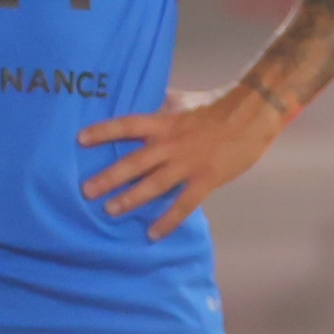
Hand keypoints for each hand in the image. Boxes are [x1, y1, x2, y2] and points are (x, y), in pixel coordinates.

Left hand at [75, 79, 287, 236]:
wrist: (253, 116)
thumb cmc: (220, 107)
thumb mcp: (188, 101)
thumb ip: (168, 104)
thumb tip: (154, 99)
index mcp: (165, 123)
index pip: (127, 126)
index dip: (103, 131)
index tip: (80, 139)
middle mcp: (171, 145)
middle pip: (134, 162)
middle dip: (108, 177)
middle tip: (85, 190)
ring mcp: (187, 164)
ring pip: (153, 185)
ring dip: (130, 199)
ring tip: (109, 211)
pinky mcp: (205, 180)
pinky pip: (183, 205)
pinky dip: (167, 221)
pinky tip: (153, 234)